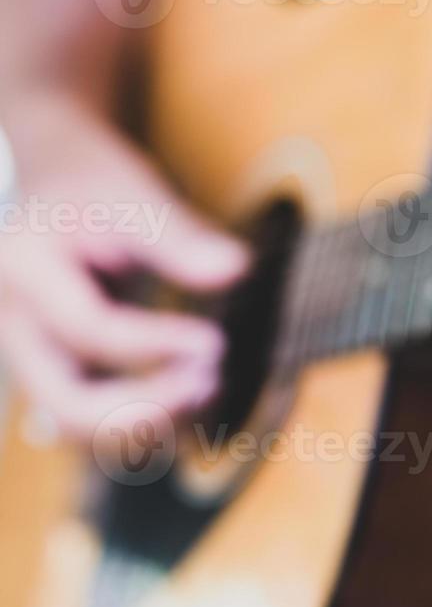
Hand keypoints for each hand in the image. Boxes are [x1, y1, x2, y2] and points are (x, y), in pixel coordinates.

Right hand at [0, 95, 248, 438]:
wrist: (50, 180)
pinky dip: (138, 422)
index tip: (215, 343)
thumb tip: (236, 269)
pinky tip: (191, 396)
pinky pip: (88, 418)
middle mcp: (13, 324)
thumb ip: (179, 235)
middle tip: (209, 384)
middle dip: (142, 409)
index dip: (155, 344)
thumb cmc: (89, 183)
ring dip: (145, 425)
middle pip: (63, 404)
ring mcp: (27, 354)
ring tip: (208, 389)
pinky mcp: (53, 368)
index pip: (89, 328)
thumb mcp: (132, 193)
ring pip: (73, 426)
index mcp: (24, 270)